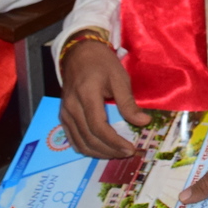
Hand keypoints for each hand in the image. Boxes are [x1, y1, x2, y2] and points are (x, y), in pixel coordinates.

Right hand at [58, 36, 148, 158]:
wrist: (79, 53)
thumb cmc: (102, 63)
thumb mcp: (119, 78)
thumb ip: (128, 102)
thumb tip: (144, 122)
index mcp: (86, 95)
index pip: (99, 127)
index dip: (114, 142)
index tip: (130, 149)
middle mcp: (71, 107)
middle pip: (89, 138)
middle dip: (110, 150)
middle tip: (127, 153)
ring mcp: (65, 113)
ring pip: (80, 143)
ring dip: (99, 153)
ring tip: (117, 153)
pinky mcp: (63, 117)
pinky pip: (73, 139)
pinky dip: (87, 148)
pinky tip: (101, 149)